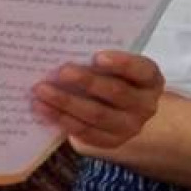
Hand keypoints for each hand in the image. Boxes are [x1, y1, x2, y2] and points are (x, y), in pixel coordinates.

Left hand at [34, 50, 165, 151]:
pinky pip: (86, 132)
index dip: (121, 63)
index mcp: (149, 79)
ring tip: (41, 90)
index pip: (142, 70)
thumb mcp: (112, 66)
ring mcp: (130, 126)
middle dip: (87, 82)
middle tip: (61, 72)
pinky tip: (43, 108)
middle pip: (117, 92)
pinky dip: (62, 119)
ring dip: (66, 102)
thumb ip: (96, 59)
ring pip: (97, 115)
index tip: (97, 56)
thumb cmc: (110, 77)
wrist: (118, 110)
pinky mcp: (112, 141)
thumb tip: (63, 49)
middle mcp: (145, 104)